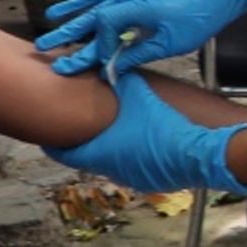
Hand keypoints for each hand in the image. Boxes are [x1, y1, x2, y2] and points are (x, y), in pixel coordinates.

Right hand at [37, 0, 246, 79]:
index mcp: (136, 8)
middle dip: (67, 32)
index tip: (96, 64)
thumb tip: (112, 70)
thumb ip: (137, 55)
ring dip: (71, 12)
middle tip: (45, 46)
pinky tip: (74, 7)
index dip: (97, 48)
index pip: (104, 28)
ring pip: (93, 1)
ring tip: (49, 21)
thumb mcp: (168, 44)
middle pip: (90, 14)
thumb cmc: (195, 18)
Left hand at [52, 71, 246, 196]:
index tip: (47, 134)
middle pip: (87, 158)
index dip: (53, 143)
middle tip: (80, 125)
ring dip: (108, 149)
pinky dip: (129, 155)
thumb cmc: (163, 127)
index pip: (63, 154)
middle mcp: (111, 170)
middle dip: (82, 142)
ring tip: (111, 132)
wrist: (200, 154)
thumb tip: (108, 65)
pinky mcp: (151, 181)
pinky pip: (132, 167)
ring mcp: (132, 179)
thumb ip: (120, 80)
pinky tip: (140, 142)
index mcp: (100, 153)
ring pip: (111, 163)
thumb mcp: (138, 96)